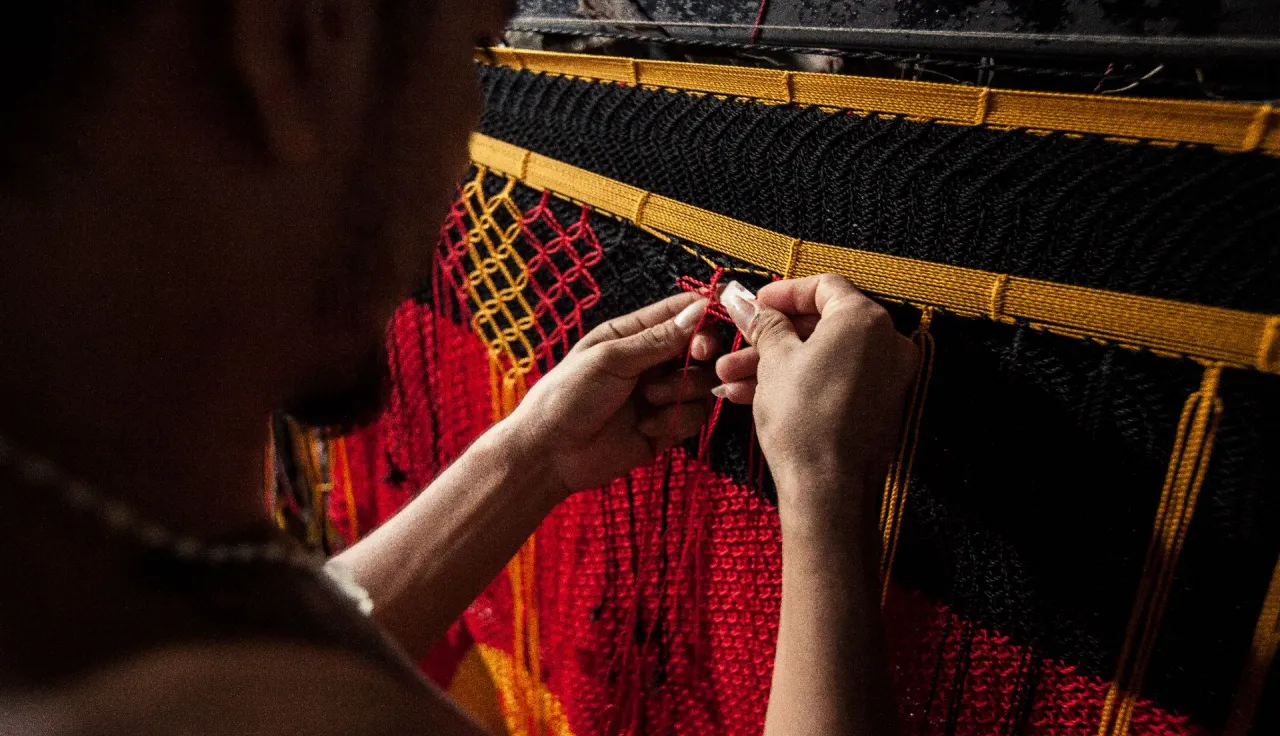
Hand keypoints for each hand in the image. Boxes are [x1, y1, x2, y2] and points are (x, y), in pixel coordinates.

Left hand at [504, 292, 720, 497]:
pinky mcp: (665, 427)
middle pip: (702, 348)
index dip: (705, 315)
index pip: (681, 313)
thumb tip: (700, 310)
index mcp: (633, 334)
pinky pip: (693, 417)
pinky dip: (675, 420)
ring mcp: (659, 395)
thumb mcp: (611, 359)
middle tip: (699, 356)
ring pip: (702, 384)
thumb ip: (658, 339)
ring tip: (650, 399)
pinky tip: (645, 427)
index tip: (716, 322)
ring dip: (683, 390)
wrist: (550, 454)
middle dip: (703, 354)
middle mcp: (651, 362)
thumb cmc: (568, 395)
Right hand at [714, 275, 916, 521]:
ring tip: (728, 377)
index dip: (783, 293)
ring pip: (822, 357)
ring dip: (774, 363)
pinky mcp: (877, 407)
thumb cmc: (803, 417)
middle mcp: (886, 343)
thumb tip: (743, 300)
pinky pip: (833, 381)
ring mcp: (886, 377)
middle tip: (735, 344)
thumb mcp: (774, 361)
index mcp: (865, 319)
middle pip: (821, 324)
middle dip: (771, 336)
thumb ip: (763, 324)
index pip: (825, 286)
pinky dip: (797, 383)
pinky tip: (749, 396)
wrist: (829, 489)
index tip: (753, 305)